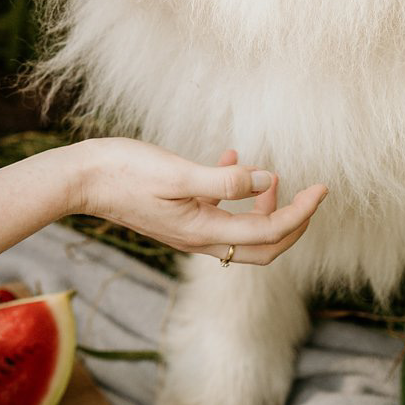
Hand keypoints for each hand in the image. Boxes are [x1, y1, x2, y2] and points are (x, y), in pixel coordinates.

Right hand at [70, 140, 326, 265]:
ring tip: (270, 174)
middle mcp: (199, 239)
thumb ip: (225, 181)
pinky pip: (218, 212)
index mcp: (203, 232)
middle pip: (263, 247)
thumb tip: (265, 180)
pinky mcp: (177, 214)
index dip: (301, 213)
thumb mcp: (179, 173)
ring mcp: (188, 229)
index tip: (321, 189)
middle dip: (293, 222)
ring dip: (264, 207)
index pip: (269, 233)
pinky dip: (234, 192)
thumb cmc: (126, 171)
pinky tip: (230, 158)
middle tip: (310, 194)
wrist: (82, 179)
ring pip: (243, 231)